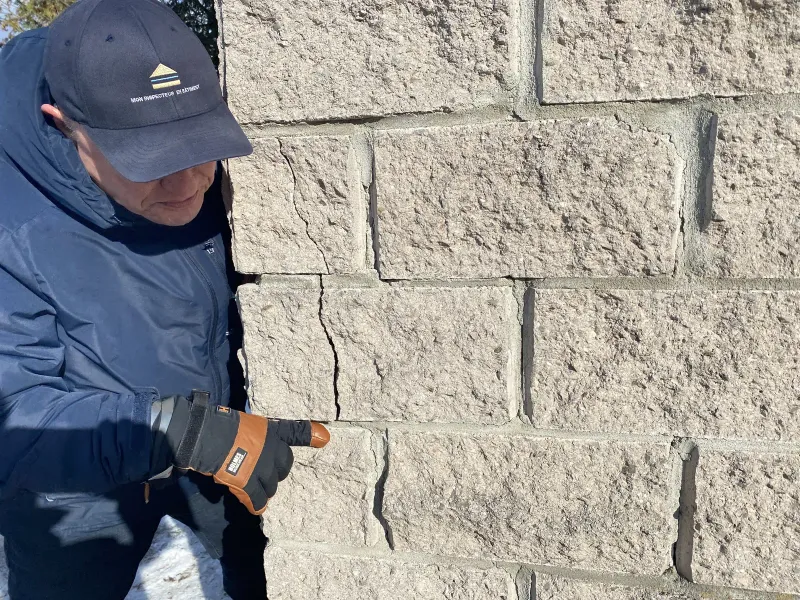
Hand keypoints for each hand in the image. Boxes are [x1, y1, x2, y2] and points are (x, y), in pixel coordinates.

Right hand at [155, 391, 329, 513]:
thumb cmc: (221, 426)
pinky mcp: (248, 481)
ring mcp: (261, 466)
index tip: (325, 439)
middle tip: (263, 476)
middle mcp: (271, 448)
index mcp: (270, 431)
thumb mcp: (247, 424)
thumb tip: (268, 447)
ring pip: (270, 485)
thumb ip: (261, 435)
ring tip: (255, 491)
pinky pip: (256, 498)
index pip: (292, 436)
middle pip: (283, 468)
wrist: (204, 436)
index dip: (307, 437)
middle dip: (275, 474)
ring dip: (264, 489)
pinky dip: (255, 504)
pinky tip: (254, 507)